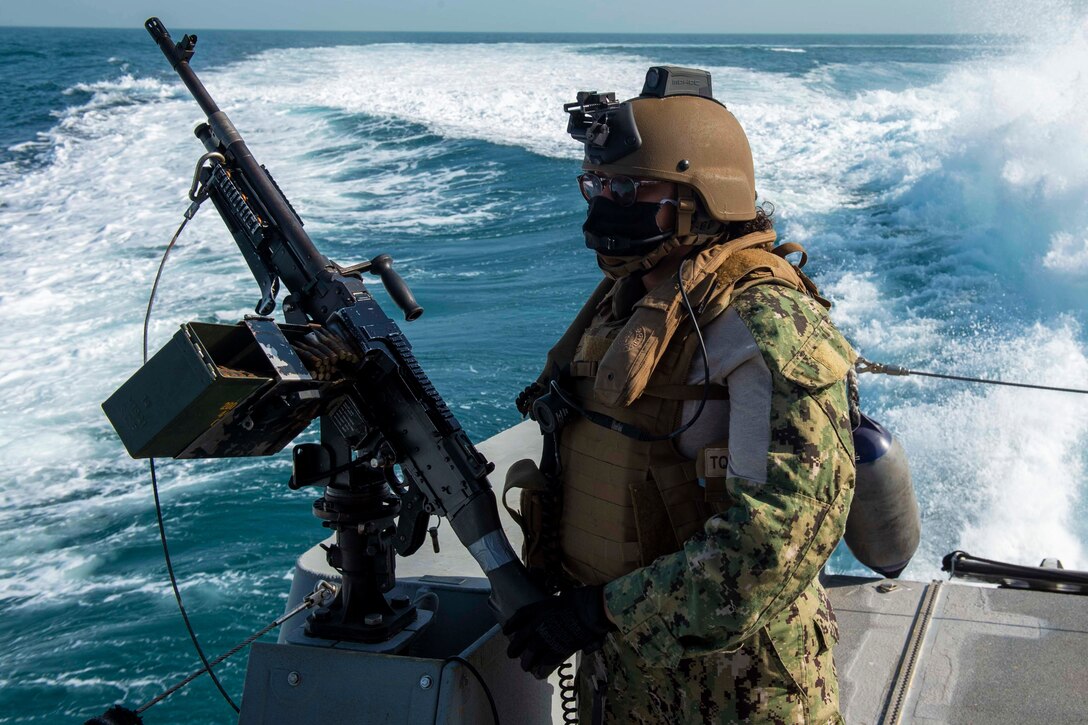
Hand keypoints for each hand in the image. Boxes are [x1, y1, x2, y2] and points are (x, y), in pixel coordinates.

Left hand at [502, 585, 616, 678]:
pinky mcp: (555, 652)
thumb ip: (555, 608)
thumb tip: (557, 610)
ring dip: (526, 662)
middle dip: (514, 649)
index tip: (506, 631)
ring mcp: (544, 640)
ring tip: (526, 667)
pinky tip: (539, 674)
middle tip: (511, 654)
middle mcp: (536, 625)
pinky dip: (541, 671)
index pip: (518, 617)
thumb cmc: (578, 601)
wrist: (588, 610)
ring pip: (528, 656)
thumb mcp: (561, 599)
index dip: (511, 625)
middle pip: (518, 640)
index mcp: (537, 610)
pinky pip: (543, 666)